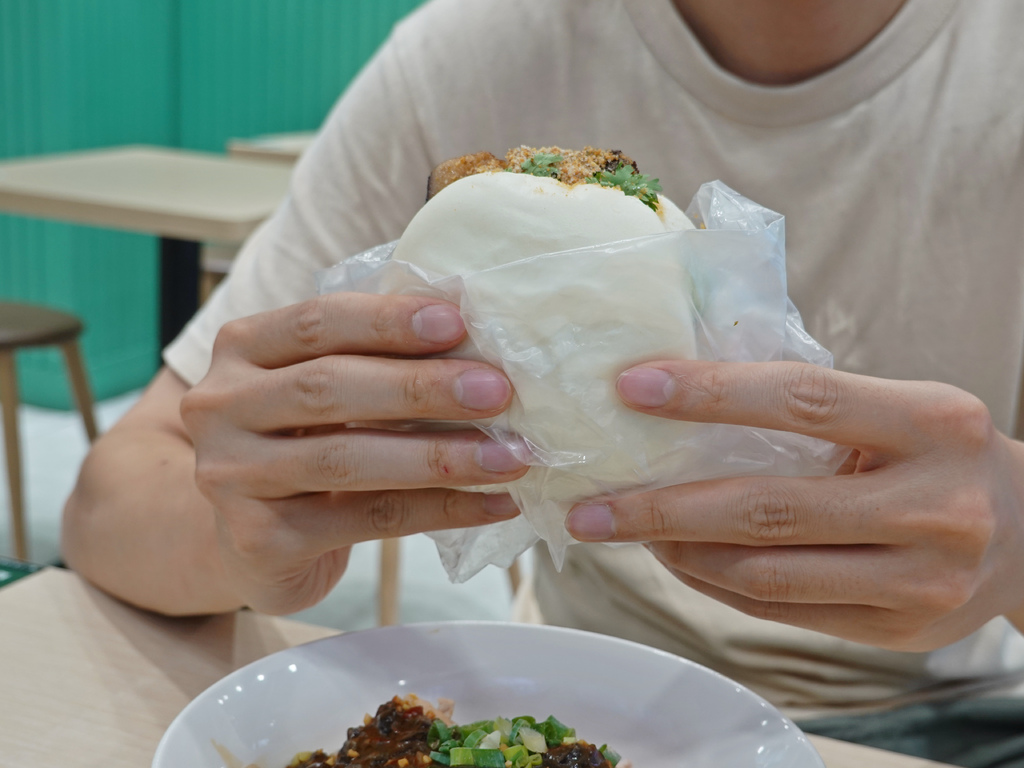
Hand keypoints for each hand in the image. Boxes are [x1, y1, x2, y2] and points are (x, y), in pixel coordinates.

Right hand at [180, 293, 526, 613]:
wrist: (247, 540)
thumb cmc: (304, 444)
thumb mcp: (320, 388)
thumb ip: (373, 357)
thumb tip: (474, 330)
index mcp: (242, 349)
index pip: (315, 322)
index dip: (386, 320)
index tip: (457, 322)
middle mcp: (222, 407)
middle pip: (327, 387)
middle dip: (420, 387)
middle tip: (497, 391)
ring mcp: (233, 476)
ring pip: (347, 459)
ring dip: (440, 457)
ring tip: (510, 455)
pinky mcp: (260, 539)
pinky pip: (368, 520)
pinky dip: (440, 509)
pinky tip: (493, 503)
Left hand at [565, 360, 1023, 650]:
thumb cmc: (939, 453)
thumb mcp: (898, 408)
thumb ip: (811, 405)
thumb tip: (680, 392)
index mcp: (933, 422)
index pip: (803, 398)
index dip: (711, 393)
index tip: (633, 387)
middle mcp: (935, 504)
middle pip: (770, 508)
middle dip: (662, 507)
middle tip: (589, 506)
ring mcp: (922, 578)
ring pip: (766, 574)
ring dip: (678, 552)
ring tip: (624, 529)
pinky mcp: (900, 629)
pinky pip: (781, 611)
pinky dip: (715, 583)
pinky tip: (677, 558)